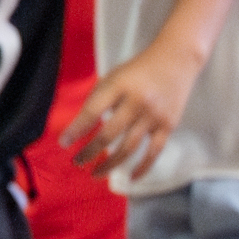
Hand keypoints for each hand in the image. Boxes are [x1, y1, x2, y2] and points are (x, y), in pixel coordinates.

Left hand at [59, 42, 198, 179]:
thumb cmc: (137, 70)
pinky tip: (129, 178)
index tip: (63, 143)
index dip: (76, 129)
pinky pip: (154, 152)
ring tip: (94, 173)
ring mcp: (154, 116)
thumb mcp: (113, 76)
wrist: (176, 61)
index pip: (92, 111)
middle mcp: (137, 102)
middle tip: (76, 162)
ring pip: (129, 147)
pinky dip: (142, 168)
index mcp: (118, 86)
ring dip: (110, 163)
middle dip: (90, 151)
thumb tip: (82, 127)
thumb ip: (100, 99)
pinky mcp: (169, 126)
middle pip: (109, 133)